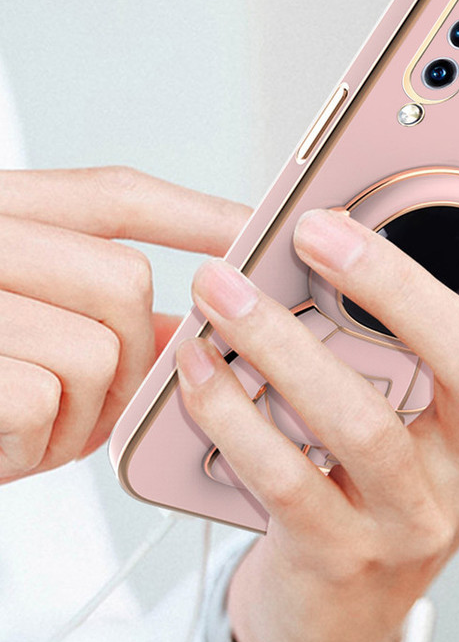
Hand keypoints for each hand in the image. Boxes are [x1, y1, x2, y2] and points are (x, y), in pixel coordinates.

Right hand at [0, 166, 250, 481]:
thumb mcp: (26, 330)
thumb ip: (98, 313)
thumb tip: (180, 321)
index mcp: (0, 217)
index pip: (115, 195)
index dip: (193, 212)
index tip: (251, 229)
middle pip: (124, 280)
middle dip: (135, 356)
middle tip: (106, 397)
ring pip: (97, 348)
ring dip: (87, 412)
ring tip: (40, 427)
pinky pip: (45, 401)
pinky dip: (40, 445)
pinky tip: (6, 445)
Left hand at [175, 126, 458, 641]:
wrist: (342, 602)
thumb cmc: (377, 471)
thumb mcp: (414, 392)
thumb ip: (401, 316)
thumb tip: (344, 217)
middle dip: (396, 284)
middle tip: (318, 230)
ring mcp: (423, 513)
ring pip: (365, 423)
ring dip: (280, 343)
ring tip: (221, 288)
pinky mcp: (349, 555)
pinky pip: (287, 479)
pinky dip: (232, 414)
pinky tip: (198, 368)